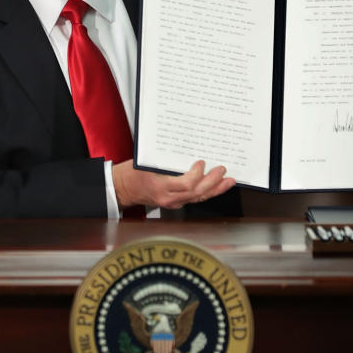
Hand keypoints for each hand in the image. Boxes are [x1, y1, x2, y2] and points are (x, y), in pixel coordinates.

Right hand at [112, 160, 235, 209]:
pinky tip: (216, 186)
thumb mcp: (147, 163)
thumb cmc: (132, 174)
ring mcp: (172, 203)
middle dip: (213, 182)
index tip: (201, 163)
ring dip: (216, 189)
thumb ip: (167, 160)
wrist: (123, 188)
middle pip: (196, 193)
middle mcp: (169, 198)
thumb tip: (188, 150)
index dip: (197, 175)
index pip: (186, 185)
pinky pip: (194, 199)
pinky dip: (207, 192)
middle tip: (222, 170)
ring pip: (199, 198)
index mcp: (161, 187)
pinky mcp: (175, 203)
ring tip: (228, 181)